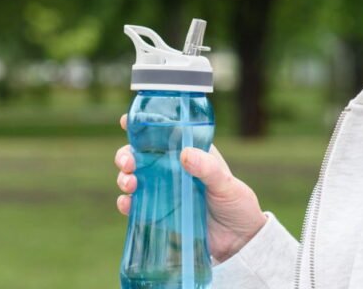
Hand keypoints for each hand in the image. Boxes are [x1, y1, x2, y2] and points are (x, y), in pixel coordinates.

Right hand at [114, 114, 268, 262]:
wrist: (238, 240)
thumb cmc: (236, 204)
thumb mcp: (226, 183)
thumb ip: (207, 168)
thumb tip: (185, 154)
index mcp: (189, 153)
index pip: (163, 133)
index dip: (143, 125)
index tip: (127, 121)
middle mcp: (171, 169)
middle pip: (140, 155)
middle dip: (126, 155)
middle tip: (127, 162)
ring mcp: (163, 190)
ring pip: (133, 177)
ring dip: (124, 177)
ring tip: (129, 183)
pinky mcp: (158, 213)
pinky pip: (135, 205)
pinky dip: (126, 202)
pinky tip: (127, 203)